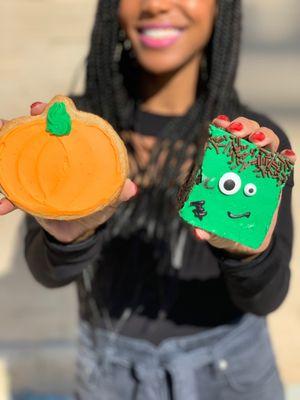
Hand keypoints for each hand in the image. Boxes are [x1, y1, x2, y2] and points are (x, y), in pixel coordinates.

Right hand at [0, 102, 137, 242]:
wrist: (78, 231)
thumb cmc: (95, 207)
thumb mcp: (108, 199)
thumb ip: (117, 192)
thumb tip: (132, 189)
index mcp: (74, 152)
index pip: (64, 125)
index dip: (53, 112)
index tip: (42, 109)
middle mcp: (53, 157)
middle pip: (35, 135)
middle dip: (20, 126)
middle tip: (7, 124)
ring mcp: (37, 173)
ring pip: (16, 157)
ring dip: (2, 152)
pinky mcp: (26, 192)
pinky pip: (12, 193)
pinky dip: (6, 200)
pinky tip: (1, 207)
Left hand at [193, 115, 296, 259]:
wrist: (241, 240)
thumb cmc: (218, 225)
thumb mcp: (207, 225)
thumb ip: (202, 225)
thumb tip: (198, 232)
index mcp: (219, 167)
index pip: (220, 139)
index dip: (220, 128)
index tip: (219, 124)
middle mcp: (239, 162)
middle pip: (243, 134)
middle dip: (241, 126)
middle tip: (236, 132)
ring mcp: (258, 170)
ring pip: (265, 142)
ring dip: (262, 135)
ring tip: (258, 140)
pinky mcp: (274, 181)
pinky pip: (282, 164)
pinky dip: (286, 157)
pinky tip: (287, 156)